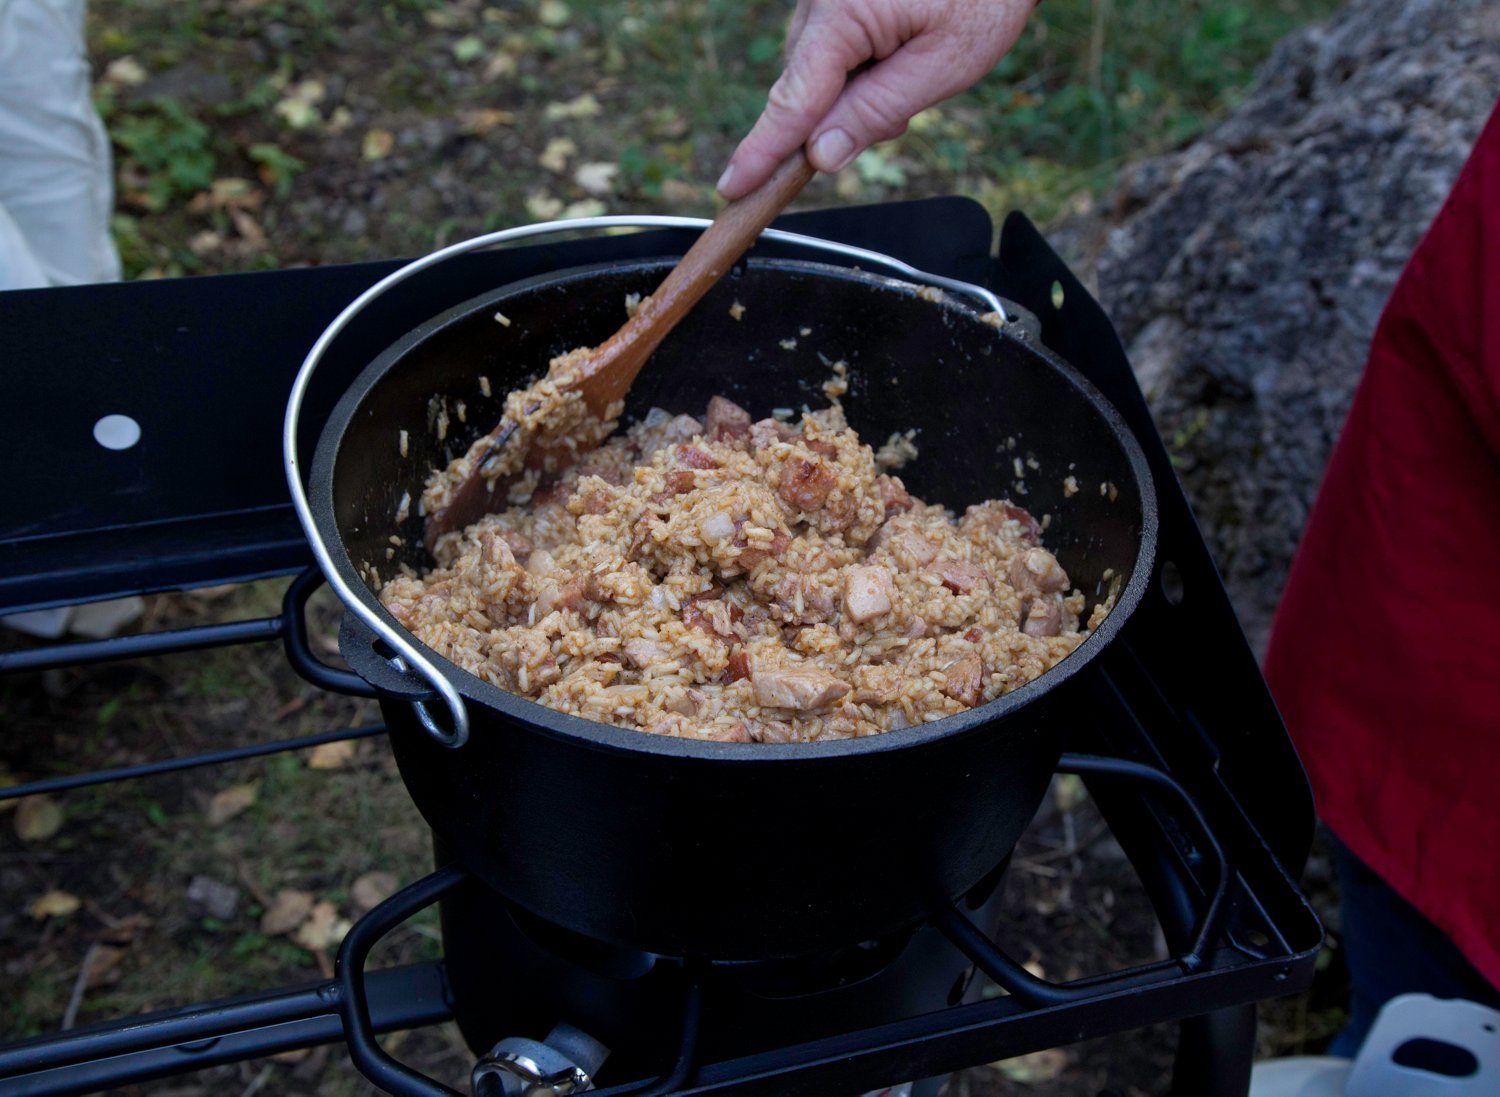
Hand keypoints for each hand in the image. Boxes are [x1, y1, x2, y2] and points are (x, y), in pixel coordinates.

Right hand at [718, 0, 1035, 198]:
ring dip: (852, 92)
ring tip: (910, 69)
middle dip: (838, 118)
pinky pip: (829, 47)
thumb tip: (820, 156)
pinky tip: (897, 53)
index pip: (793, 99)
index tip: (734, 187)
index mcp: (842, 12)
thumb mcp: (943, 64)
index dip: (764, 150)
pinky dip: (857, 67)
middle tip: (902, 115)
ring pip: (816, 71)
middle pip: (802, 88)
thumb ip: (876, 112)